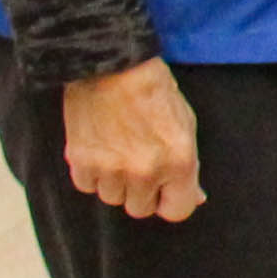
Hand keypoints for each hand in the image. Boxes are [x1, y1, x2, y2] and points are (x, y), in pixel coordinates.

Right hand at [62, 59, 203, 223]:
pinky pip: (87, 186)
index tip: (165, 190)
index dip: (171, 201)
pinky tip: (99, 149)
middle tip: (138, 162)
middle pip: (141, 209)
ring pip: (112, 198)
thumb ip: (188, 167)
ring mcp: (111, 168)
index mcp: (178, 162)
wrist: (112, 65)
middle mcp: (145, 171)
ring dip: (115, 182)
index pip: (177, 212)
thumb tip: (194, 197)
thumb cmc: (154, 92)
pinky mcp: (81, 161)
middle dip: (141, 191)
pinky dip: (92, 173)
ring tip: (117, 150)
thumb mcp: (185, 126)